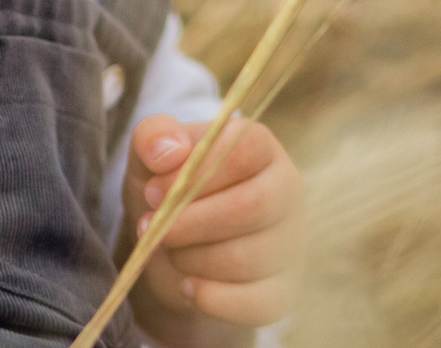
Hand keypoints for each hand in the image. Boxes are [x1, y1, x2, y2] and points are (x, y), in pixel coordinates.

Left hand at [119, 114, 302, 341]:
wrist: (174, 246)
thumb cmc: (169, 187)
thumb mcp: (150, 155)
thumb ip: (153, 136)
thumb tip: (169, 151)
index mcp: (262, 149)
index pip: (245, 151)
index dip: (194, 173)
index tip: (153, 190)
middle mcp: (287, 193)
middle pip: (251, 207)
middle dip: (189, 222)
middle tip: (150, 226)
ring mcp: (290, 246)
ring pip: (247, 259)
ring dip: (191, 259)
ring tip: (168, 250)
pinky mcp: (282, 292)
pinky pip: (255, 304)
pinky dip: (212, 299)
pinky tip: (188, 287)